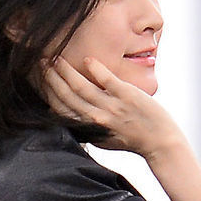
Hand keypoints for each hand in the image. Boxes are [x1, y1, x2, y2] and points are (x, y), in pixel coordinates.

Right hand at [41, 56, 184, 159]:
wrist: (160, 142)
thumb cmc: (131, 140)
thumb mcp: (102, 137)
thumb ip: (84, 126)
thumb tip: (63, 114)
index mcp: (89, 128)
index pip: (61, 109)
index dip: (48, 92)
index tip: (40, 79)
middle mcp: (97, 118)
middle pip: (66, 95)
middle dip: (50, 78)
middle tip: (41, 63)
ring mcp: (112, 107)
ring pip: (81, 87)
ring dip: (65, 71)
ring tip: (55, 58)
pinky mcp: (127, 96)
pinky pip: (107, 80)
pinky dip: (95, 69)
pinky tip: (86, 60)